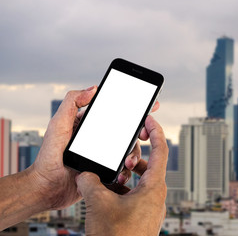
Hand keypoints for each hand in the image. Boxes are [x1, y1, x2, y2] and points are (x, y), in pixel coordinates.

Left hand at [29, 86, 159, 209]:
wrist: (46, 188)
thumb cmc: (48, 157)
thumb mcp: (58, 125)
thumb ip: (72, 103)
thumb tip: (92, 88)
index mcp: (91, 125)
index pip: (116, 113)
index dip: (134, 109)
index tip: (150, 106)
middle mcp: (100, 139)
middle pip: (128, 132)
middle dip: (140, 133)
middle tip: (145, 135)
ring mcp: (104, 155)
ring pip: (129, 151)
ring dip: (134, 155)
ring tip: (128, 162)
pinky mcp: (105, 170)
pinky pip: (123, 168)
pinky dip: (126, 171)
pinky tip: (123, 173)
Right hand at [76, 116, 167, 234]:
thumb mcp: (99, 203)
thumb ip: (91, 182)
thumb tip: (85, 174)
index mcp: (154, 187)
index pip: (161, 150)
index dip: (155, 131)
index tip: (149, 119)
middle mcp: (156, 196)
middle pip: (149, 166)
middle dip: (134, 157)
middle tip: (122, 153)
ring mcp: (150, 208)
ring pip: (141, 182)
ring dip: (126, 176)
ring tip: (110, 177)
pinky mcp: (142, 217)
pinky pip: (136, 196)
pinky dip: (124, 190)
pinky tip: (108, 195)